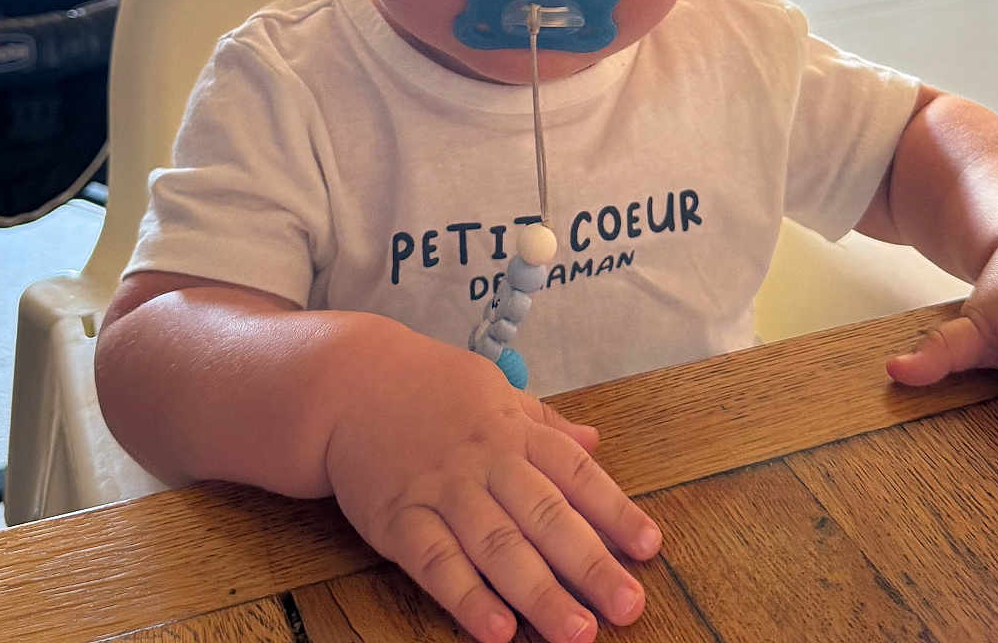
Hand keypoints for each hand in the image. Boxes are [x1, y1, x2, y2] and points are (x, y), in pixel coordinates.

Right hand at [324, 327, 660, 642]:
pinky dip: (467, 597)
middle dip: (589, 564)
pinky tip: (497, 630)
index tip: (649, 547)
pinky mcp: (399, 519)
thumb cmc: (430, 387)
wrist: (348, 380)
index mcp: (513, 428)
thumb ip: (544, 422)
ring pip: (497, 547)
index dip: (615, 510)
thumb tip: (596, 439)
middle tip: (628, 606)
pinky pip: (436, 563)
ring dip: (539, 592)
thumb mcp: (493, 389)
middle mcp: (484, 460)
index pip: (575, 470)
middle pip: (544, 516)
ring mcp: (441, 491)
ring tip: (577, 632)